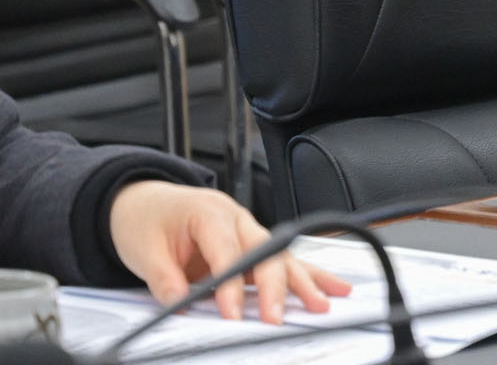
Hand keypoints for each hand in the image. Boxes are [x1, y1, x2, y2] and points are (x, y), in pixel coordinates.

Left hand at [107, 180, 351, 322]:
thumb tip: (180, 305)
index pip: (228, 253)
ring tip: (321, 303)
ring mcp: (249, 231)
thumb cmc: (147, 220)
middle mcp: (237, 219)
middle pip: (265, 252)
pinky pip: (281, 261)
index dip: (230, 286)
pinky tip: (328, 288)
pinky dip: (306, 275)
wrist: (145, 202)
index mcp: (210, 214)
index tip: (231, 315)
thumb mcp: (144, 250)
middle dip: (274, 287)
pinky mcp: (252, 245)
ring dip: (304, 281)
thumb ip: (164, 280)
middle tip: (274, 318)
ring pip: (282, 256)